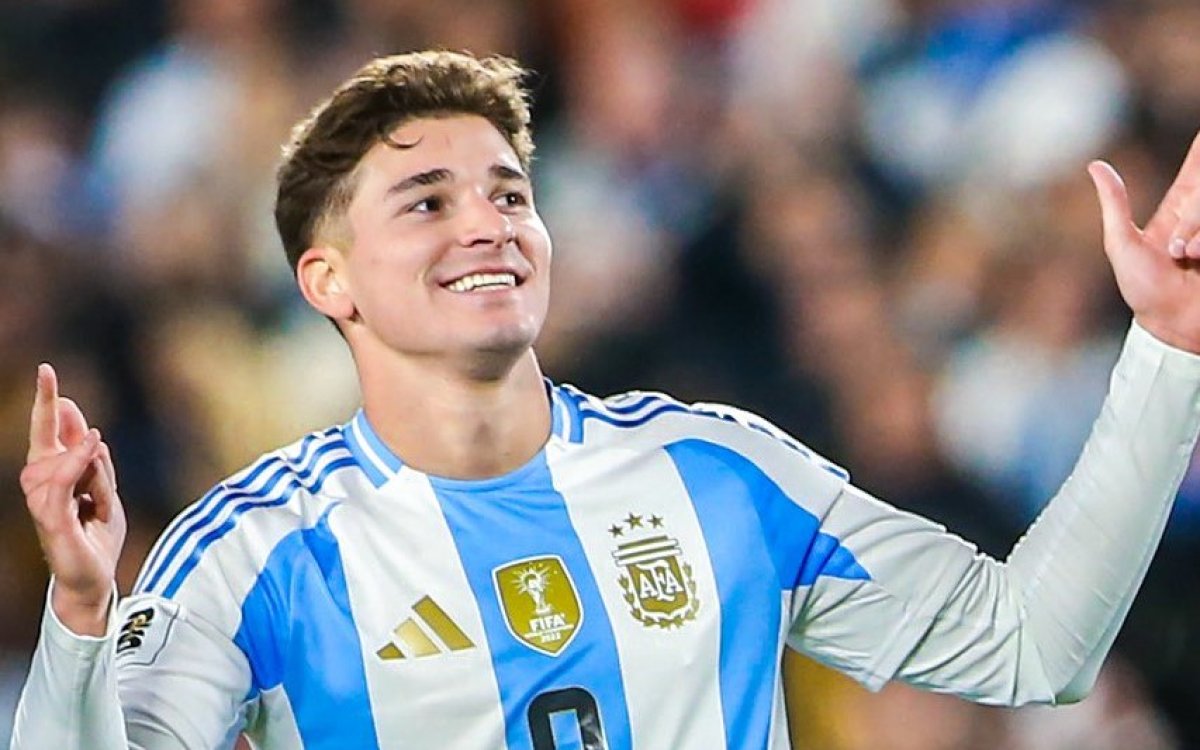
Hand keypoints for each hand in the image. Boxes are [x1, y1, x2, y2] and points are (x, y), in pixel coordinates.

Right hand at [21, 364, 125, 635]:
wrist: (95, 580)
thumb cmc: (97, 537)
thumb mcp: (105, 492)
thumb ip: (96, 464)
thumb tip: (88, 432)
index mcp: (56, 476)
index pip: (48, 433)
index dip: (47, 403)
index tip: (47, 370)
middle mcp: (43, 486)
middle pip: (46, 441)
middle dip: (47, 412)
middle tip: (50, 381)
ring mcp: (43, 503)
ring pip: (57, 462)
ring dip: (83, 460)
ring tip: (96, 472)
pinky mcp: (51, 521)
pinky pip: (58, 484)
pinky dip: (73, 463)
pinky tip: (91, 445)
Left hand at [1089, 132, 1199, 353]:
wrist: (1172, 325)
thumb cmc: (1143, 289)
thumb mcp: (1122, 243)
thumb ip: (1115, 203)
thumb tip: (1095, 165)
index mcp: (1183, 205)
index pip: (1199, 163)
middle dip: (1195, 217)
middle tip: (1181, 250)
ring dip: (1199, 230)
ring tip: (1189, 257)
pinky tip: (1199, 259)